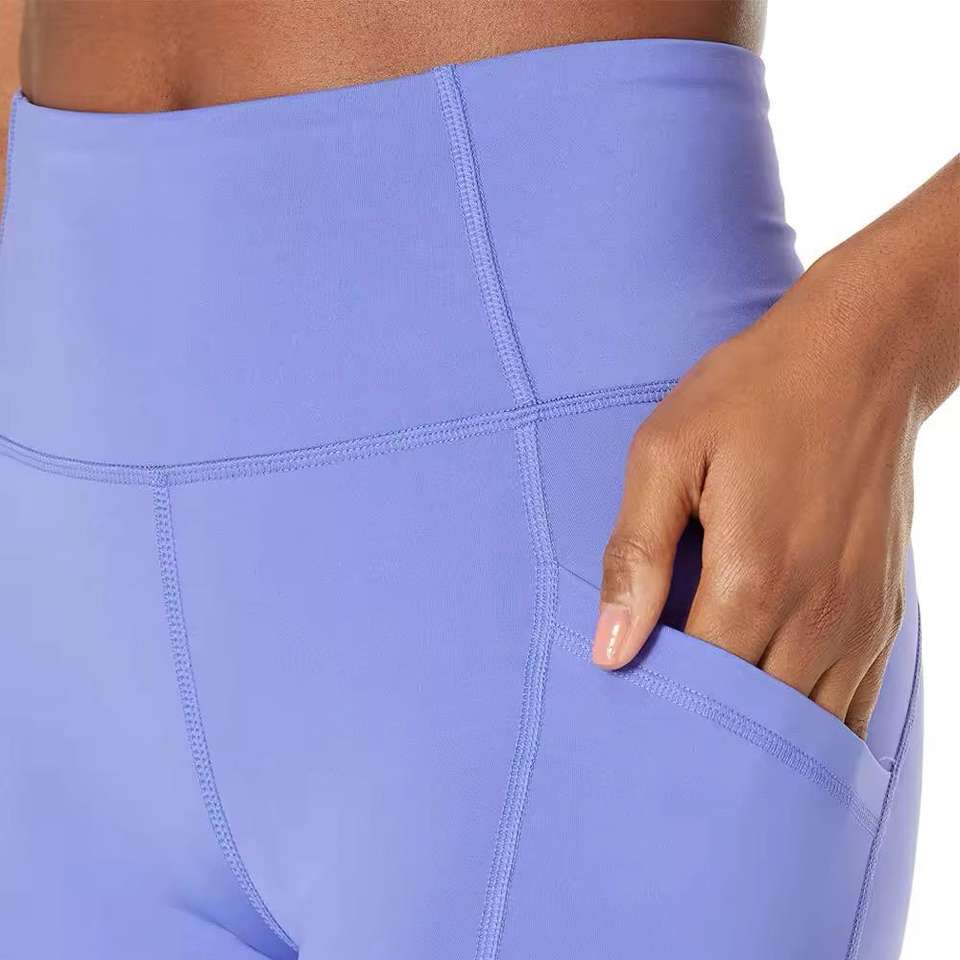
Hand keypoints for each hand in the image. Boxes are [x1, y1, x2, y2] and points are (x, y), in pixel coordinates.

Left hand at [591, 246, 921, 736]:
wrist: (861, 355)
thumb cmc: (752, 395)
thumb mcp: (667, 453)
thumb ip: (636, 554)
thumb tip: (609, 650)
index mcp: (753, 578)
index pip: (699, 689)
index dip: (657, 706)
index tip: (625, 704)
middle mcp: (816, 614)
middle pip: (754, 719)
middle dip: (704, 730)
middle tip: (658, 720)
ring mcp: (860, 618)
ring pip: (808, 722)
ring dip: (759, 733)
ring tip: (710, 724)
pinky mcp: (885, 610)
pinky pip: (856, 703)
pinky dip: (813, 720)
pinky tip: (775, 716)